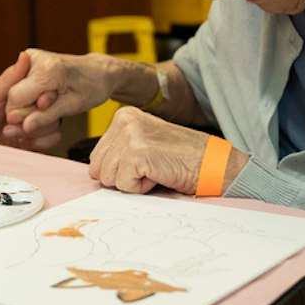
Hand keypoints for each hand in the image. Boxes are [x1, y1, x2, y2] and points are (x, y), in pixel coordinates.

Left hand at [0, 51, 49, 145]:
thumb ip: (10, 77)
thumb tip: (24, 56)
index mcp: (26, 88)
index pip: (47, 85)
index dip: (44, 95)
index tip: (37, 102)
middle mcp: (36, 103)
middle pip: (53, 105)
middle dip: (32, 116)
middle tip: (10, 119)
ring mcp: (39, 120)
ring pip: (55, 122)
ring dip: (32, 130)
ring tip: (11, 130)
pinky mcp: (40, 137)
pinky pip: (54, 137)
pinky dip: (38, 141)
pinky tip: (22, 140)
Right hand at [3, 49, 115, 143]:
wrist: (100, 71)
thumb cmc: (92, 86)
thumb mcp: (72, 106)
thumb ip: (46, 116)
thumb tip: (24, 126)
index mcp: (47, 69)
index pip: (16, 98)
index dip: (22, 116)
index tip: (34, 125)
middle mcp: (35, 59)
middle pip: (14, 96)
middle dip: (27, 113)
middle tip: (48, 117)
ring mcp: (31, 58)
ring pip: (16, 93)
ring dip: (29, 108)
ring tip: (50, 109)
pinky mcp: (29, 62)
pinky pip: (21, 87)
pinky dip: (30, 100)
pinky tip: (45, 103)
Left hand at [88, 107, 232, 195]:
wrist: (210, 162)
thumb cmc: (179, 158)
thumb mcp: (144, 142)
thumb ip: (118, 150)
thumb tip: (94, 172)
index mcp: (123, 116)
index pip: (96, 157)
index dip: (120, 169)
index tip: (144, 162)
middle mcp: (124, 121)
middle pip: (97, 169)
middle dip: (122, 176)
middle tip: (150, 167)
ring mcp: (130, 136)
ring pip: (108, 178)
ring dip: (132, 182)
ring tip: (155, 169)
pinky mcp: (136, 153)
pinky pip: (123, 185)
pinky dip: (141, 188)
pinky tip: (158, 174)